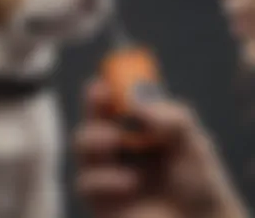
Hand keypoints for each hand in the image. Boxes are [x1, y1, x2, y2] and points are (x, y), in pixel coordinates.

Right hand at [74, 80, 247, 217]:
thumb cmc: (197, 178)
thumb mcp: (192, 140)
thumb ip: (169, 117)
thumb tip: (135, 104)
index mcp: (135, 124)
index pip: (112, 99)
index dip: (104, 87)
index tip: (104, 81)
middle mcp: (117, 143)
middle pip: (90, 117)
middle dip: (91, 106)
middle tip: (101, 99)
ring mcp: (106, 170)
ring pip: (81, 144)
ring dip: (94, 137)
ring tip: (115, 140)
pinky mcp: (100, 198)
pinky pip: (85, 182)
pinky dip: (104, 178)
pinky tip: (129, 183)